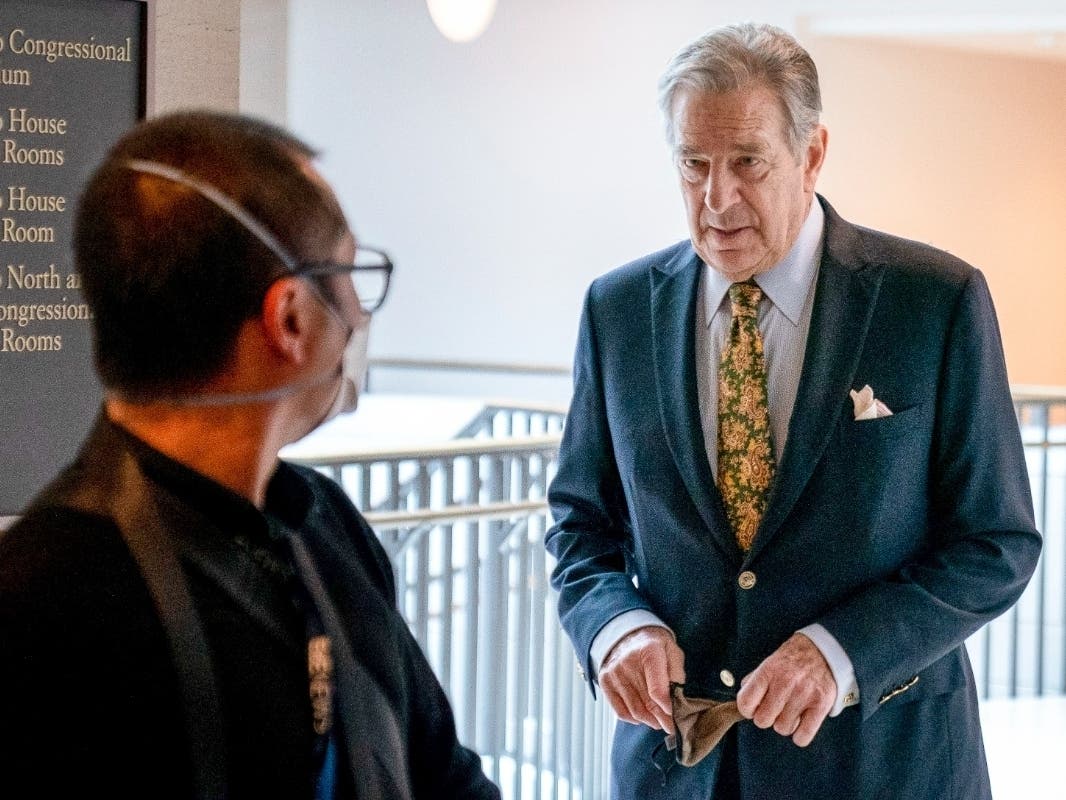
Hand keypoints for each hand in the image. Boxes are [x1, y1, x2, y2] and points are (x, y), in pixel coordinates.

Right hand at [598, 626, 684, 730]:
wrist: (629, 634)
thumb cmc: (655, 646)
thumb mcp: (672, 652)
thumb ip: (677, 675)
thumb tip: (678, 702)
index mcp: (649, 651)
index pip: (657, 691)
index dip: (668, 709)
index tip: (676, 719)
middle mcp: (627, 662)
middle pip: (647, 703)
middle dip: (663, 720)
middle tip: (672, 728)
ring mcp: (614, 673)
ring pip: (635, 711)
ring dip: (650, 721)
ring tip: (660, 723)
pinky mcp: (604, 681)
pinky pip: (620, 711)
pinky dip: (633, 719)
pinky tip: (643, 718)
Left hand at [736, 632, 835, 746]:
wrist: (823, 651)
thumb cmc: (791, 660)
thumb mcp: (769, 663)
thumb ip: (754, 682)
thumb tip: (743, 703)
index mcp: (768, 671)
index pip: (745, 703)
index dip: (747, 710)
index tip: (754, 708)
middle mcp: (785, 682)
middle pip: (763, 720)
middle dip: (766, 718)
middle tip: (774, 709)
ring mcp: (804, 694)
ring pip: (782, 729)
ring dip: (784, 724)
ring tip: (790, 711)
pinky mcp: (821, 704)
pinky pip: (803, 735)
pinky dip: (800, 735)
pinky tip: (801, 723)